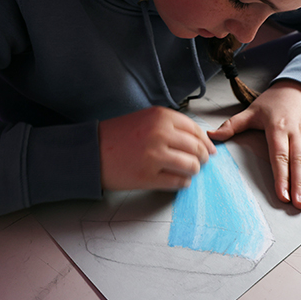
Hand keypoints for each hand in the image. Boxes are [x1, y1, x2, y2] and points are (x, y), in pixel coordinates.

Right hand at [99, 106, 216, 190]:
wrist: (91, 151)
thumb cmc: (117, 135)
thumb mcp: (145, 119)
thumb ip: (170, 126)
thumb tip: (201, 140)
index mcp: (161, 117)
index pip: (196, 130)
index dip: (206, 142)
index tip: (209, 149)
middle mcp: (160, 133)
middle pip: (197, 149)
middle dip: (202, 158)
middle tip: (200, 163)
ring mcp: (155, 156)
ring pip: (191, 166)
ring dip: (193, 171)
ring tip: (187, 172)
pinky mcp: (148, 176)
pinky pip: (178, 182)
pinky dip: (182, 183)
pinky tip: (177, 180)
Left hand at [207, 80, 300, 208]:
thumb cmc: (276, 100)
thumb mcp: (253, 110)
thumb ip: (234, 125)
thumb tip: (211, 136)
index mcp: (278, 127)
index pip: (279, 156)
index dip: (281, 176)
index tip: (282, 195)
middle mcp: (298, 131)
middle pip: (299, 161)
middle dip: (298, 184)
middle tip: (299, 204)